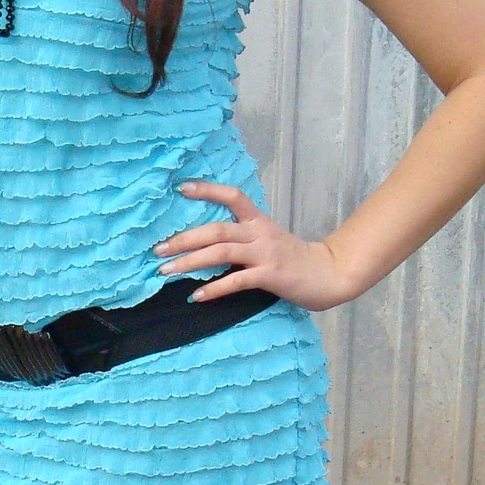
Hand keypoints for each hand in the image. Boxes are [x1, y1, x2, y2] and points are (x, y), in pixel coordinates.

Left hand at [153, 181, 364, 311]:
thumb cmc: (291, 258)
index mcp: (258, 220)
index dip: (207, 190)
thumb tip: (204, 242)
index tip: (180, 188)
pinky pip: (236, 281)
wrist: (327, 274)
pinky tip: (196, 296)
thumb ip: (242, 236)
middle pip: (216, 229)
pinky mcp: (270, 275)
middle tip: (157, 249)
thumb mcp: (267, 238)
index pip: (232, 196)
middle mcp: (259, 232)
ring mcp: (265, 253)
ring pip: (220, 252)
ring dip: (189, 262)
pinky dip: (214, 288)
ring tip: (166, 271)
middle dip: (183, 239)